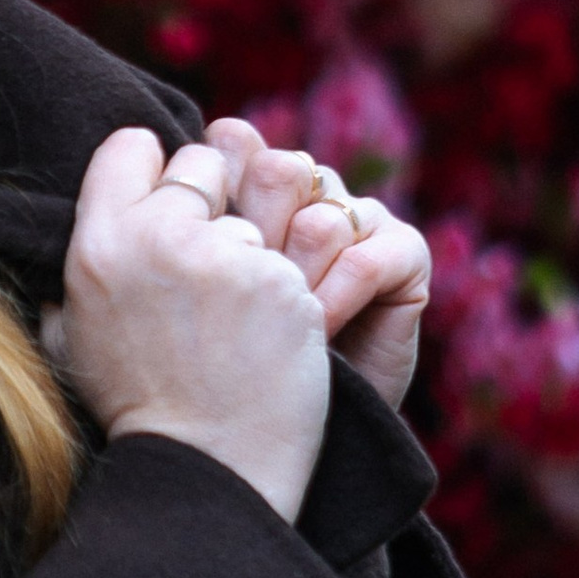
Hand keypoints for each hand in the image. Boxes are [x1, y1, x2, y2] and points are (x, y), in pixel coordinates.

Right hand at [59, 127, 329, 522]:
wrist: (206, 471)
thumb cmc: (134, 406)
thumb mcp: (72, 338)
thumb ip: (68, 274)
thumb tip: (80, 229)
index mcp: (99, 243)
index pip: (132, 145)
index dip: (149, 171)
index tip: (159, 203)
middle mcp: (161, 237)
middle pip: (200, 163)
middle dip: (206, 202)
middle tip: (202, 262)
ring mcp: (230, 257)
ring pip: (252, 213)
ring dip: (247, 251)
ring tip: (230, 318)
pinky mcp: (287, 283)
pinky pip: (289, 257)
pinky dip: (282, 290)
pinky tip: (263, 336)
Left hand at [203, 116, 430, 412]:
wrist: (276, 438)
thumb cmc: (217, 365)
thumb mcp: (178, 287)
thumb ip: (174, 218)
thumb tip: (174, 139)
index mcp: (245, 187)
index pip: (231, 141)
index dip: (213, 189)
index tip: (195, 248)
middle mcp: (304, 194)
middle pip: (277, 169)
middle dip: (255, 238)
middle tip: (243, 293)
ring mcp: (356, 222)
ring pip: (322, 218)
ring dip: (295, 284)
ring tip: (281, 325)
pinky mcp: (404, 257)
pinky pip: (370, 253)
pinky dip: (340, 297)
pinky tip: (323, 332)